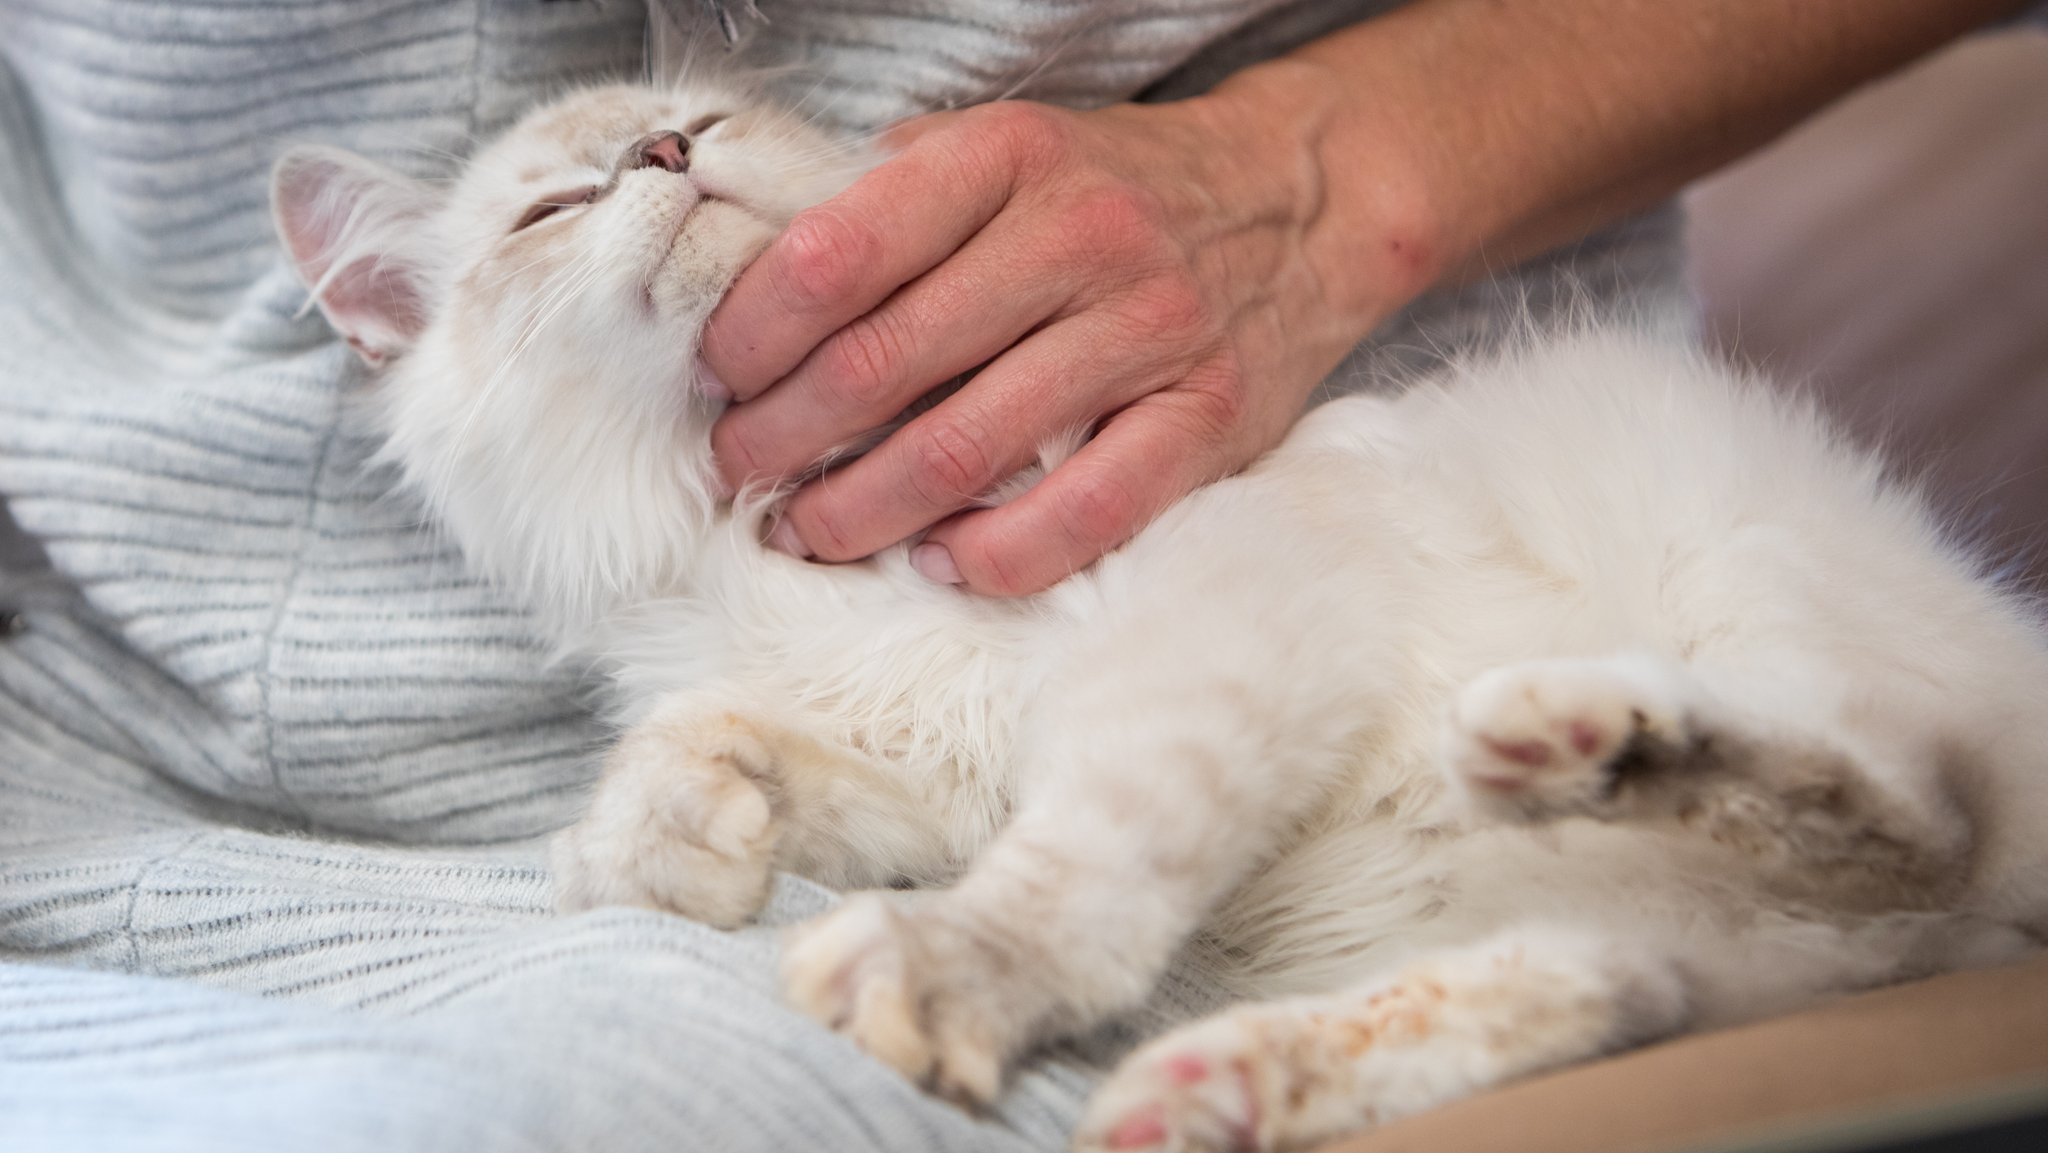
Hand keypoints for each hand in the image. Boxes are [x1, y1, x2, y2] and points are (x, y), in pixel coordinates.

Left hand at [702, 80, 1429, 595]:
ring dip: (860, 509)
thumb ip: (896, 198)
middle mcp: (1080, 235)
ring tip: (807, 528)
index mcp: (1008, 155)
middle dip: (783, 434)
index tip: (717, 378)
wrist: (1298, 204)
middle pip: (884, 362)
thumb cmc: (1117, 190)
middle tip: (739, 468)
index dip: (752, 331)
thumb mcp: (1006, 148)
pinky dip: (995, 554)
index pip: (839, 252)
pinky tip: (938, 562)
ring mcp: (1149, 331)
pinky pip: (1083, 513)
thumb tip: (761, 287)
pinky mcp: (1207, 419)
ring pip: (966, 448)